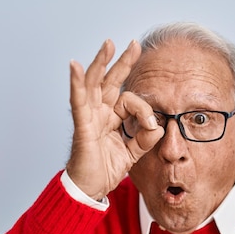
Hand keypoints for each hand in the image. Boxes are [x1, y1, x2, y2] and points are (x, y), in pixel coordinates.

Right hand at [66, 39, 163, 200]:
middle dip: (122, 62)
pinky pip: (77, 101)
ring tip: (108, 45)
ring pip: (93, 83)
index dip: (144, 110)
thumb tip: (160, 127)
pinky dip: (76, 83)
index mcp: (112, 117)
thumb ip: (145, 139)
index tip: (152, 126)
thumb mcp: (132, 152)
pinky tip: (74, 66)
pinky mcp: (81, 125)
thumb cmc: (105, 169)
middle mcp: (99, 112)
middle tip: (134, 44)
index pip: (129, 101)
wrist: (91, 189)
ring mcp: (89, 117)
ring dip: (100, 63)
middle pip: (110, 81)